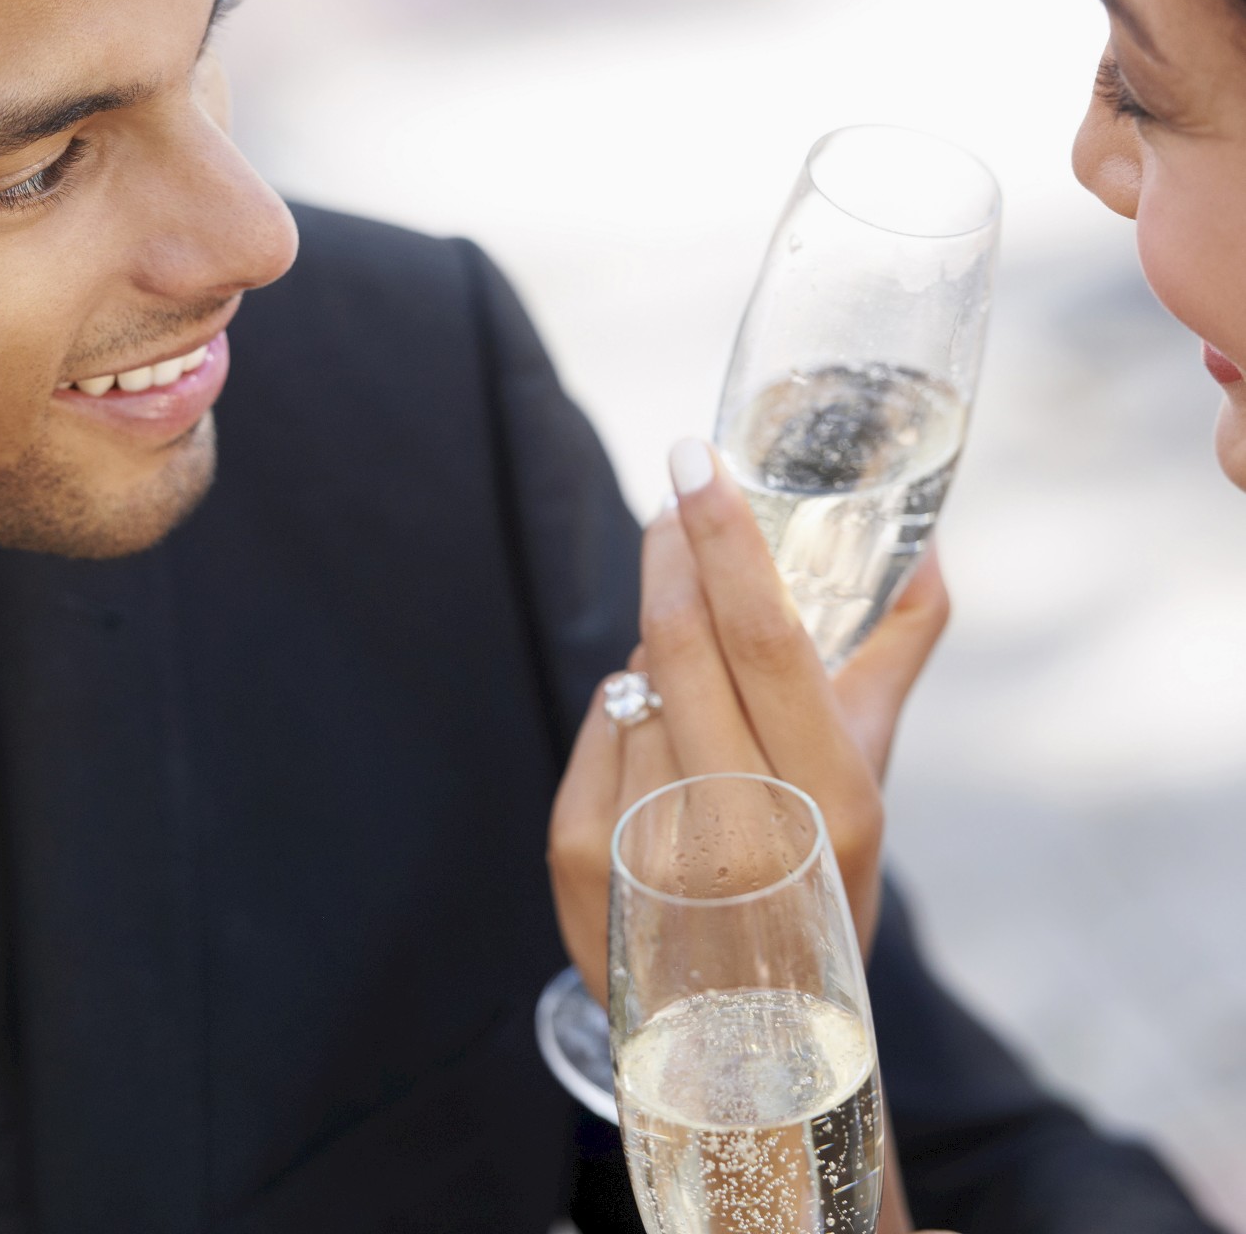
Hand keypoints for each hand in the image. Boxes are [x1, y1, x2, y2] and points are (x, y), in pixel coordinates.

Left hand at [549, 437, 948, 1000]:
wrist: (745, 1042)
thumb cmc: (818, 888)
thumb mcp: (870, 784)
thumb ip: (895, 658)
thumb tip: (924, 543)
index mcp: (827, 806)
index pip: (763, 640)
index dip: (726, 540)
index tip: (696, 458)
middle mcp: (736, 832)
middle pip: (680, 643)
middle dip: (670, 554)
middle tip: (675, 499)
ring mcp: (645, 848)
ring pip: (637, 680)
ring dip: (660, 654)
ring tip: (698, 699)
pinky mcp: (576, 857)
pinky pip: (596, 724)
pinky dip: (625, 712)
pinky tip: (658, 754)